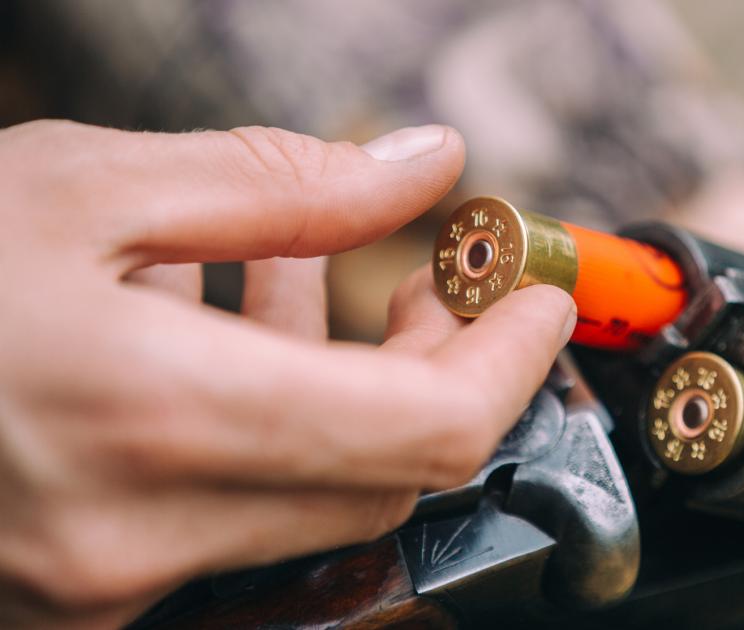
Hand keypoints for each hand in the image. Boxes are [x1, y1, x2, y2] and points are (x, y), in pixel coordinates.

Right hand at [0, 120, 575, 627]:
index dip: (508, 361)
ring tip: (327, 279)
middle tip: (441, 282)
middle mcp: (138, 535)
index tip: (536, 295)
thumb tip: (421, 163)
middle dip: (442, 373)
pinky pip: (234, 515)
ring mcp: (106, 587)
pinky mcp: (79, 595)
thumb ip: (281, 184)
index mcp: (153, 422)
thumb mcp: (83, 186)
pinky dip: (273, 425)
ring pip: (315, 496)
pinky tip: (237, 328)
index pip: (427, 429)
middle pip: (388, 474)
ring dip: (353, 389)